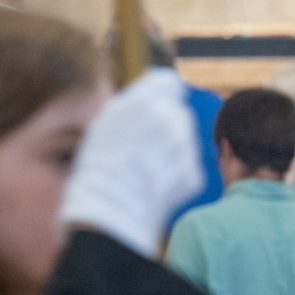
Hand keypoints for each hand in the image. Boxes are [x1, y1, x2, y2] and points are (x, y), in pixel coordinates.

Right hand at [60, 67, 202, 254]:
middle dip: (164, 124)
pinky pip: (189, 167)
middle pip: (178, 111)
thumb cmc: (99, 167)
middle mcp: (170, 119)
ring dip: (170, 149)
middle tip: (142, 145)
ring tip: (145, 167)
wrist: (110, 212)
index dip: (160, 94)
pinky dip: (176, 174)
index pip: (169, 82)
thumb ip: (127, 101)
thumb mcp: (103, 122)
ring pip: (185, 139)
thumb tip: (130, 87)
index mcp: (145, 101)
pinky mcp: (194, 175)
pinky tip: (154, 184)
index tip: (149, 108)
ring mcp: (186, 148)